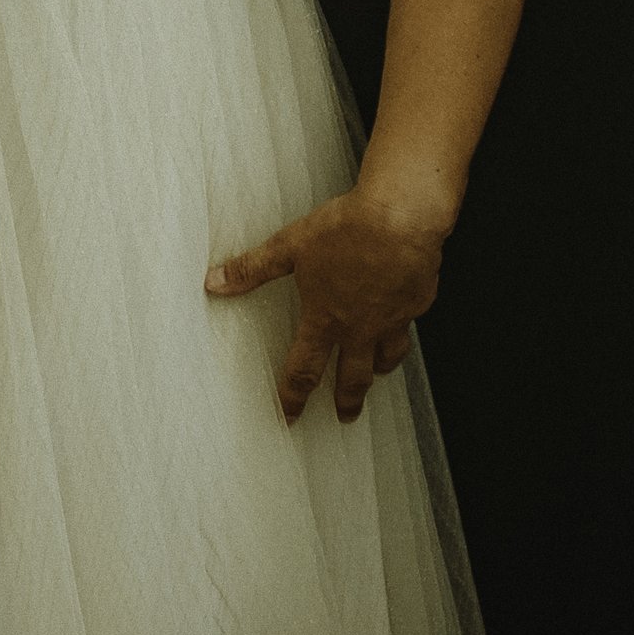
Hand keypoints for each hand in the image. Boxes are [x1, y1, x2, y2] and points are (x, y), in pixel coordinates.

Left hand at [205, 189, 446, 423]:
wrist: (400, 218)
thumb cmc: (348, 230)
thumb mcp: (290, 246)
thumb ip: (253, 269)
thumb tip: (216, 282)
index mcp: (326, 318)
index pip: (303, 371)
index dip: (294, 397)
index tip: (291, 414)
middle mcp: (360, 327)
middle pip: (353, 378)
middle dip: (346, 402)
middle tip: (345, 415)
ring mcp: (392, 318)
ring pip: (387, 357)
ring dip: (378, 370)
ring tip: (376, 373)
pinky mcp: (417, 301)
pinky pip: (409, 325)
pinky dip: (402, 329)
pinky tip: (401, 318)